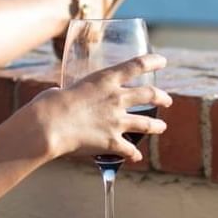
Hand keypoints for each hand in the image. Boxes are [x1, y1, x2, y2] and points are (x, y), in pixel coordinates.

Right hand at [19, 53, 169, 163]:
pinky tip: (136, 156)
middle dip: (162, 97)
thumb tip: (59, 94)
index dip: (153, 62)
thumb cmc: (49, 104)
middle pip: (149, 95)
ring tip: (162, 127)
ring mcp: (117, 122)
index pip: (137, 65)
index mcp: (105, 79)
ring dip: (157, 126)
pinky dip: (134, 153)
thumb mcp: (62, 89)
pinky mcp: (112, 143)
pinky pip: (129, 150)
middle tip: (168, 99)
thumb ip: (68, 91)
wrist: (49, 126)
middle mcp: (117, 98)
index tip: (163, 61)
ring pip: (147, 124)